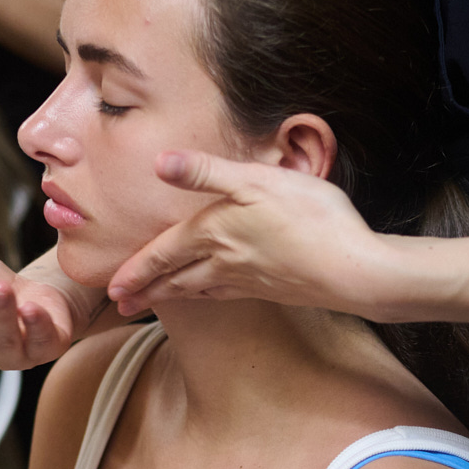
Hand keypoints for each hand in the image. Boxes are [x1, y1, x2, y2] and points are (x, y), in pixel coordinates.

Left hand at [105, 152, 387, 318]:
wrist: (356, 271)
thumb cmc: (313, 219)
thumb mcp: (257, 181)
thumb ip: (207, 172)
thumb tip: (160, 162)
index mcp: (216, 232)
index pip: (163, 253)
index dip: (136, 269)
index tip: (112, 286)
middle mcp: (226, 261)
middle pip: (175, 279)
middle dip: (145, 291)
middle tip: (120, 306)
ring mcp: (250, 279)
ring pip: (198, 289)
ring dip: (170, 297)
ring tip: (152, 305)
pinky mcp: (273, 288)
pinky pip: (226, 293)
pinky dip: (206, 295)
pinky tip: (211, 292)